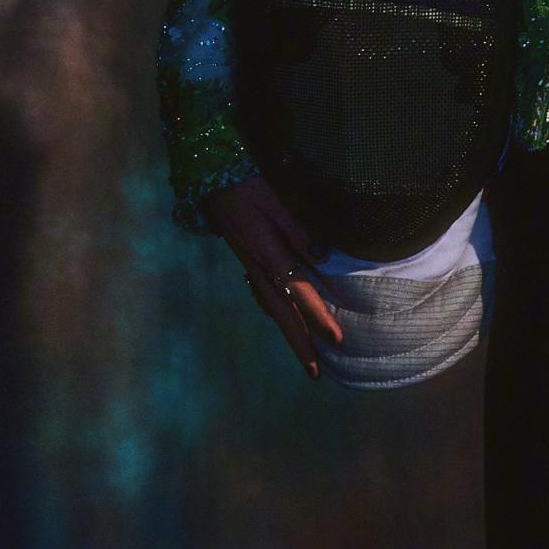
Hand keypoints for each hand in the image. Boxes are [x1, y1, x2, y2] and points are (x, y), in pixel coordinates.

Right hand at [202, 174, 343, 379]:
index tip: (336, 339)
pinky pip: (264, 295)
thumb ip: (302, 232)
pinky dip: (277, 313)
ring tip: (305, 356)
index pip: (299, 292)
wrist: (212, 175)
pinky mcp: (247, 259)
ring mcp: (249, 265)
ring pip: (272, 308)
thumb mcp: (279, 202)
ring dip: (289, 333)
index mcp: (267, 253)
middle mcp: (257, 266)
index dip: (318, 317)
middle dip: (300, 343)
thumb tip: (324, 259)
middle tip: (315, 373)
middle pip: (282, 313)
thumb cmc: (249, 183)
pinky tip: (285, 318)